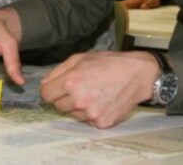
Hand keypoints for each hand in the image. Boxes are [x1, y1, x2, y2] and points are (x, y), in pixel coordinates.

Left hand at [40, 50, 159, 128]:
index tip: (57, 88)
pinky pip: (87, 121)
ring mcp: (90, 114)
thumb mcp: (81, 58)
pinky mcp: (101, 123)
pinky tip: (103, 101)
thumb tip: (44, 84)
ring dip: (79, 106)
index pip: (46, 94)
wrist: (138, 75)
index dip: (50, 90)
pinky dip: (92, 113)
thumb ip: (58, 71)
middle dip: (65, 98)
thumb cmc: (109, 63)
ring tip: (95, 93)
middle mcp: (79, 100)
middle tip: (81, 88)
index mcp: (71, 82)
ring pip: (73, 114)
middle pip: (58, 106)